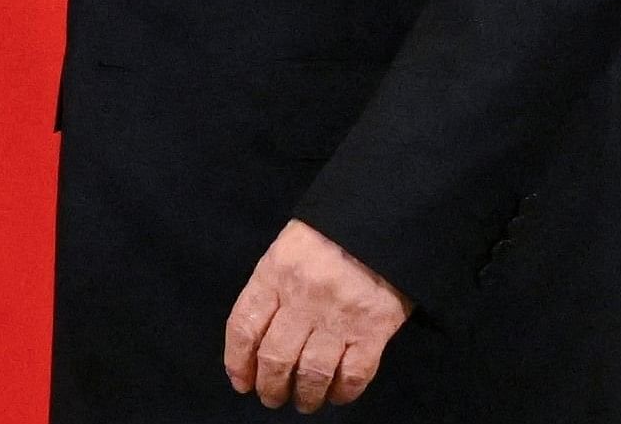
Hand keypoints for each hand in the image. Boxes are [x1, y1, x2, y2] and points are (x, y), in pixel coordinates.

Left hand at [224, 220, 409, 412]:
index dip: (237, 362)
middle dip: (270, 386)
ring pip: (312, 373)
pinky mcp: (374, 329)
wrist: (383, 218)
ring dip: (305, 396)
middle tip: (273, 397)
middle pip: (275, 357)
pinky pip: (354, 375)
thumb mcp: (288, 247)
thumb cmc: (331, 233)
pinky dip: (343, 392)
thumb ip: (272, 287)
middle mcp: (303, 297)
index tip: (241, 382)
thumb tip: (256, 338)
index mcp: (275, 273)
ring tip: (304, 402)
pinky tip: (336, 395)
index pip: (244, 327)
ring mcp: (340, 316)